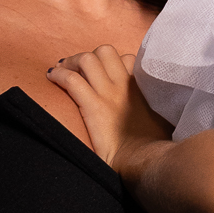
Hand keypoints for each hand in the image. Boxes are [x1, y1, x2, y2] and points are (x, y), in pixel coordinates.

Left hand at [46, 46, 172, 173]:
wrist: (143, 160)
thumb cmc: (154, 147)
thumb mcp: (162, 121)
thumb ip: (155, 110)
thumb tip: (153, 114)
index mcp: (142, 87)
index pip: (128, 59)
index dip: (112, 63)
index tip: (103, 73)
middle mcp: (125, 85)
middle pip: (106, 52)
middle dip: (89, 56)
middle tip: (78, 69)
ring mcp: (108, 94)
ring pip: (87, 59)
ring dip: (72, 62)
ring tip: (62, 70)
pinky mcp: (93, 106)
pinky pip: (71, 80)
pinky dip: (59, 75)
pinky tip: (52, 77)